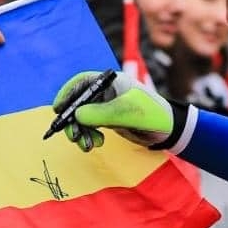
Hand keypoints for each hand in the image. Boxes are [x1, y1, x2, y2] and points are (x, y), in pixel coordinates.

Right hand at [53, 71, 174, 151]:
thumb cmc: (151, 114)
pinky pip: (90, 127)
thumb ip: (101, 113)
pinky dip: (89, 136)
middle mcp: (106, 92)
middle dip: (73, 120)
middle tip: (73, 136)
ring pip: (83, 117)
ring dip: (81, 132)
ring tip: (87, 146)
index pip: (82, 82)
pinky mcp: (108, 120)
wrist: (168, 130)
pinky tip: (95, 144)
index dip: (67, 94)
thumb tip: (76, 116)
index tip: (58, 109)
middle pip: (79, 102)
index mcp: (110, 82)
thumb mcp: (126, 112)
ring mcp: (106, 106)